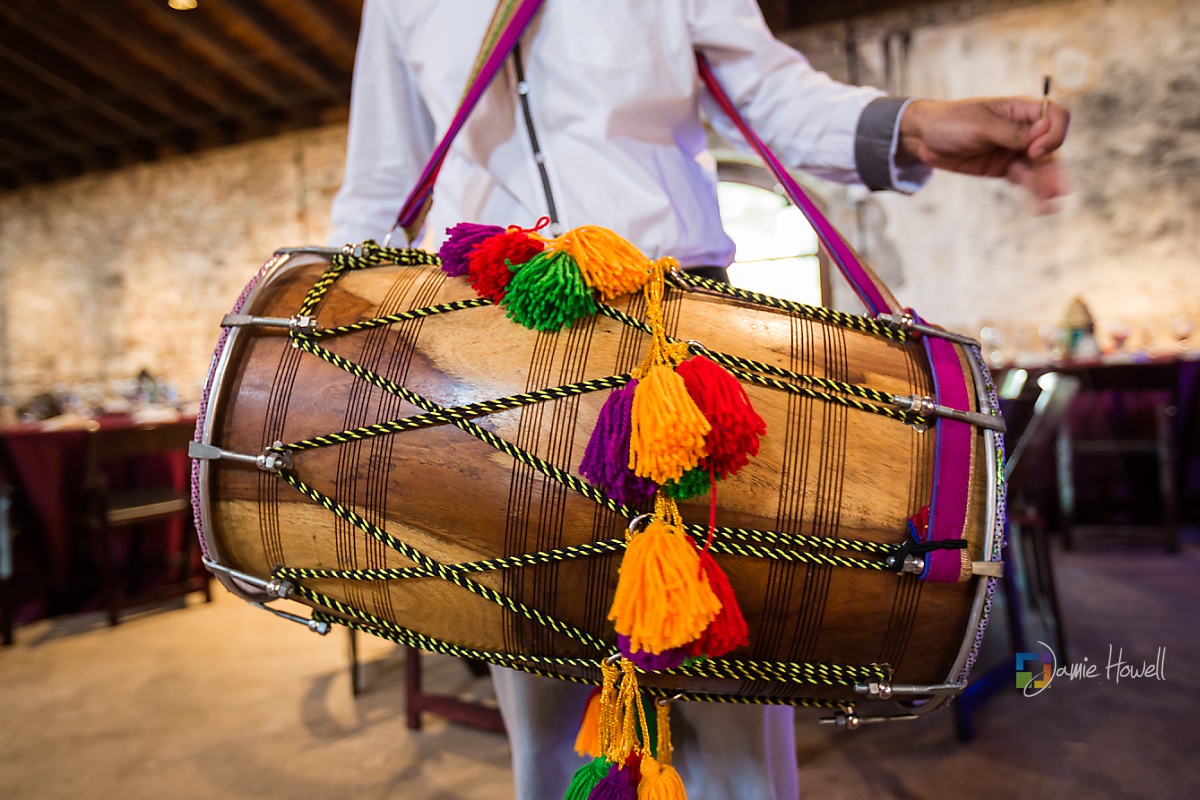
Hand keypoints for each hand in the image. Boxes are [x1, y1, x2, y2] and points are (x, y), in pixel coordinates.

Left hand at [898, 97, 1069, 212]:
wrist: (924, 138)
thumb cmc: (951, 122)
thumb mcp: (980, 125)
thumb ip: (1011, 132)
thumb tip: (1044, 129)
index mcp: (1020, 110)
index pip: (1055, 117)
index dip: (1053, 133)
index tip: (1034, 149)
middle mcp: (1023, 130)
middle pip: (1051, 147)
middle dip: (1054, 168)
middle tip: (1056, 189)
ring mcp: (1014, 150)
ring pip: (1040, 168)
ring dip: (1048, 185)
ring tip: (1052, 204)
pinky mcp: (1004, 168)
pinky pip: (1025, 180)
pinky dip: (1034, 192)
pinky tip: (1041, 207)